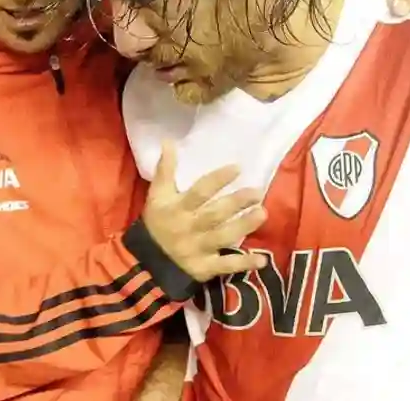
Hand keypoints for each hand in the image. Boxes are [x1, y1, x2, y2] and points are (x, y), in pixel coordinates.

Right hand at [141, 141, 268, 281]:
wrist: (147, 260)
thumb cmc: (157, 222)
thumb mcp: (157, 195)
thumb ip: (165, 169)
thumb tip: (169, 141)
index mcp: (178, 208)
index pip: (199, 192)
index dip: (217, 180)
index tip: (238, 168)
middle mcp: (189, 228)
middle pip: (215, 214)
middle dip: (237, 203)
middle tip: (258, 192)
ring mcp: (198, 249)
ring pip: (223, 237)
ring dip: (244, 226)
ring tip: (262, 213)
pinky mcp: (204, 268)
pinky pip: (225, 266)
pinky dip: (243, 264)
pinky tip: (261, 259)